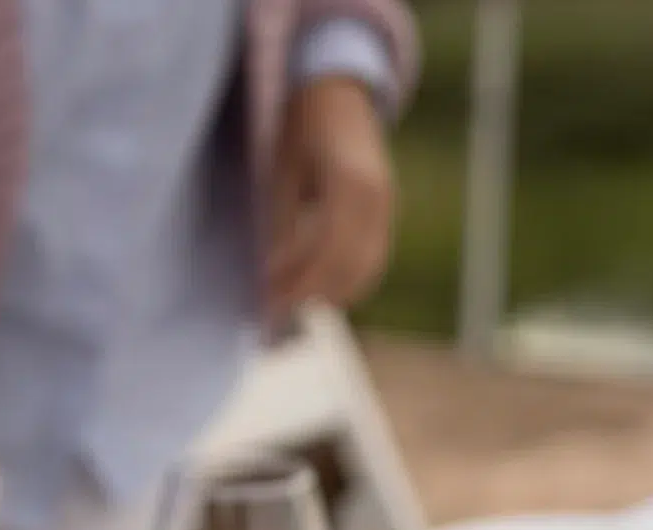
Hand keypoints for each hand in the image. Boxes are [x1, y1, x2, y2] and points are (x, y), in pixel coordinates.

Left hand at [265, 77, 395, 322]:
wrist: (337, 93)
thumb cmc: (299, 128)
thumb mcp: (281, 170)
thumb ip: (281, 223)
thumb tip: (269, 277)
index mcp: (349, 181)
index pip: (327, 249)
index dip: (298, 280)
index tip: (265, 300)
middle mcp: (377, 196)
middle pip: (348, 266)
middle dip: (308, 294)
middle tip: (268, 312)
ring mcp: (387, 205)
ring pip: (365, 269)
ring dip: (327, 293)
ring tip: (286, 305)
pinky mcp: (387, 213)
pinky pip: (372, 259)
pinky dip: (345, 282)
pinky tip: (313, 291)